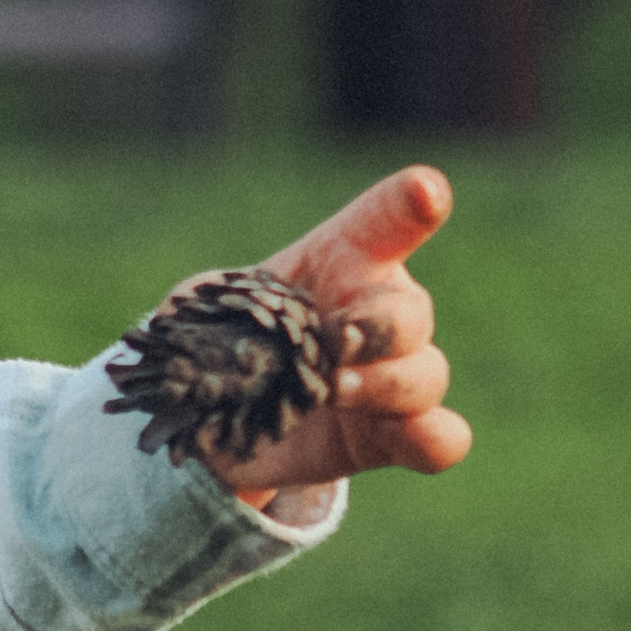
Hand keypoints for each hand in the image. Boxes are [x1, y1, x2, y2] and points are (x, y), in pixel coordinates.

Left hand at [199, 164, 471, 497]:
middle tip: (339, 340)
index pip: (381, 223)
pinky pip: (439, 438)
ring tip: (333, 390)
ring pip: (426, 373)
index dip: (408, 205)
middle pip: (409, 311)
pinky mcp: (388, 437)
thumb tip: (192, 341)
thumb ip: (203, 312)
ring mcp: (388, 378)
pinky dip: (436, 437)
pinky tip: (425, 434)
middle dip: (382, 324)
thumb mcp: (196, 313)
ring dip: (388, 382)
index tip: (427, 192)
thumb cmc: (217, 341)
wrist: (214, 422)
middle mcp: (375, 315)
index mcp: (338, 263)